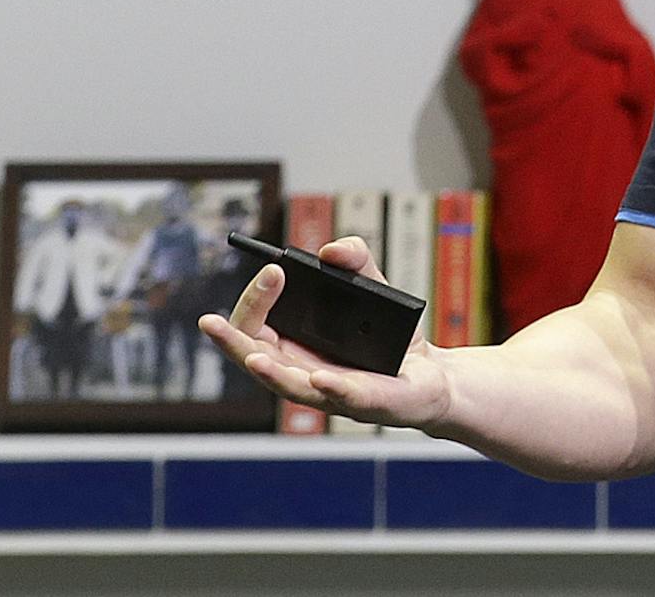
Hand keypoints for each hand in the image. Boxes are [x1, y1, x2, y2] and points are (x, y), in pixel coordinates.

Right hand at [197, 236, 453, 432]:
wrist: (431, 372)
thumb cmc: (389, 338)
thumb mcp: (373, 286)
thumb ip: (354, 259)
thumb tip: (331, 251)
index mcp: (296, 346)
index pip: (255, 327)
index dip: (255, 300)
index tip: (273, 271)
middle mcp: (305, 373)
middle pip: (256, 359)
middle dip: (234, 340)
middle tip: (222, 318)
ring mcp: (333, 393)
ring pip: (292, 387)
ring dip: (270, 373)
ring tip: (252, 356)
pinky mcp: (371, 402)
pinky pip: (348, 397)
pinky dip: (332, 388)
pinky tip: (319, 378)